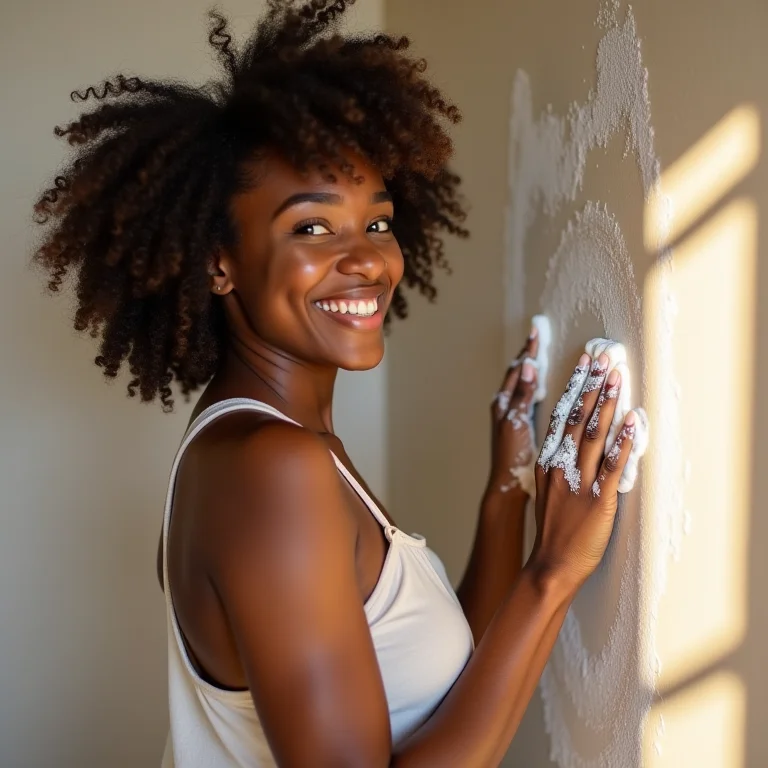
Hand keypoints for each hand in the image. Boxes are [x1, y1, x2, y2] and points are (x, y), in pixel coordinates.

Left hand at [486, 327, 539, 499]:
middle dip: (527, 354)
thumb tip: (528, 365)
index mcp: (503, 402)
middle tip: (537, 336)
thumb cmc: (510, 455)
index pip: (517, 369)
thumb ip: (522, 395)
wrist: (507, 483)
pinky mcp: (516, 424)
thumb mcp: (517, 422)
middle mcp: (504, 406)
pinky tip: (538, 385)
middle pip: (517, 372)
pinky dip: (531, 384)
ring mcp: (509, 415)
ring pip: (520, 384)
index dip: (527, 351)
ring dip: (528, 368)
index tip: (536, 331)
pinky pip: (524, 396)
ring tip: (537, 353)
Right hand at [528, 351, 637, 590]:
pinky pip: (613, 466)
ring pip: (593, 435)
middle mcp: (561, 465)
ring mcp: (579, 481)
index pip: (562, 415)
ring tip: (616, 377)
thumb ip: (560, 463)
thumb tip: (577, 439)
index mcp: (549, 461)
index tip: (585, 362)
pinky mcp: (598, 499)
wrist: (551, 564)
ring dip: (606, 404)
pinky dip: (623, 442)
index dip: (575, 386)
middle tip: (603, 357)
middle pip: (576, 417)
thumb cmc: (554, 529)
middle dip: (591, 384)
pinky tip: (631, 421)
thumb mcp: (548, 489)